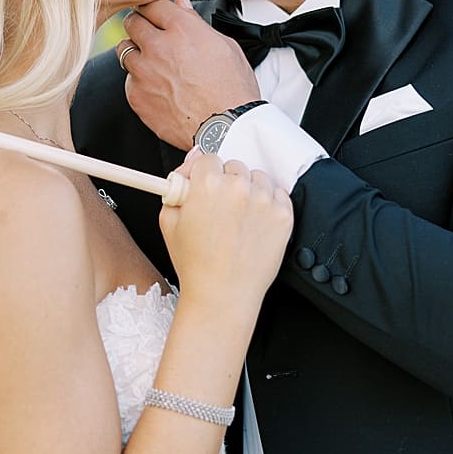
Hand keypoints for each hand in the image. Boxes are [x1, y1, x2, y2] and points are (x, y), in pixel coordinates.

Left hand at [122, 0, 259, 149]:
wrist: (226, 128)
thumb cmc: (232, 89)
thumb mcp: (225, 46)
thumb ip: (196, 22)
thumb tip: (181, 5)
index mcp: (182, 29)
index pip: (153, 4)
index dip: (155, 9)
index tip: (156, 15)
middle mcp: (158, 46)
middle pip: (132, 22)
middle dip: (140, 25)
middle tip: (151, 36)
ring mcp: (143, 72)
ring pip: (124, 50)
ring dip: (136, 52)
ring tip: (154, 64)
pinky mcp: (136, 95)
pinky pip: (128, 80)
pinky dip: (139, 81)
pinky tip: (158, 88)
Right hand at [159, 149, 294, 294]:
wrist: (222, 295)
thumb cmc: (195, 264)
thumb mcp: (169, 222)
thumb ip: (176, 187)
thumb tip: (190, 165)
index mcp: (208, 184)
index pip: (208, 159)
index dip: (204, 175)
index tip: (204, 187)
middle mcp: (238, 187)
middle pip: (234, 167)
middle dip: (226, 183)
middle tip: (220, 209)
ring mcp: (264, 201)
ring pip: (257, 178)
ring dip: (249, 190)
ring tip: (238, 219)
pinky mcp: (283, 215)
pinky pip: (278, 194)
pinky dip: (268, 203)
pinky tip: (255, 223)